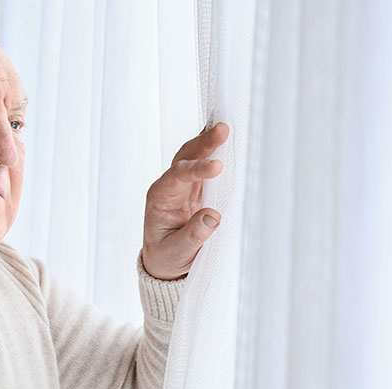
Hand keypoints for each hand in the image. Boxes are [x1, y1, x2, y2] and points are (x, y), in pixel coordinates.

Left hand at [141, 122, 228, 279]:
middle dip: (204, 142)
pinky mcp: (199, 187)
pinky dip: (219, 151)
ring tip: (229, 126)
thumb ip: (192, 236)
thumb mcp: (177, 252)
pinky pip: (208, 164)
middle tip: (224, 129)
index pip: (177, 176)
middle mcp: (170, 185)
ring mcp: (185, 184)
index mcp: (160, 197)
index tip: (218, 166)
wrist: (166, 260)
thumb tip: (212, 217)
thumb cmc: (167, 256)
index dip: (197, 169)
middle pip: (185, 156)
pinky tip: (231, 138)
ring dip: (212, 141)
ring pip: (196, 155)